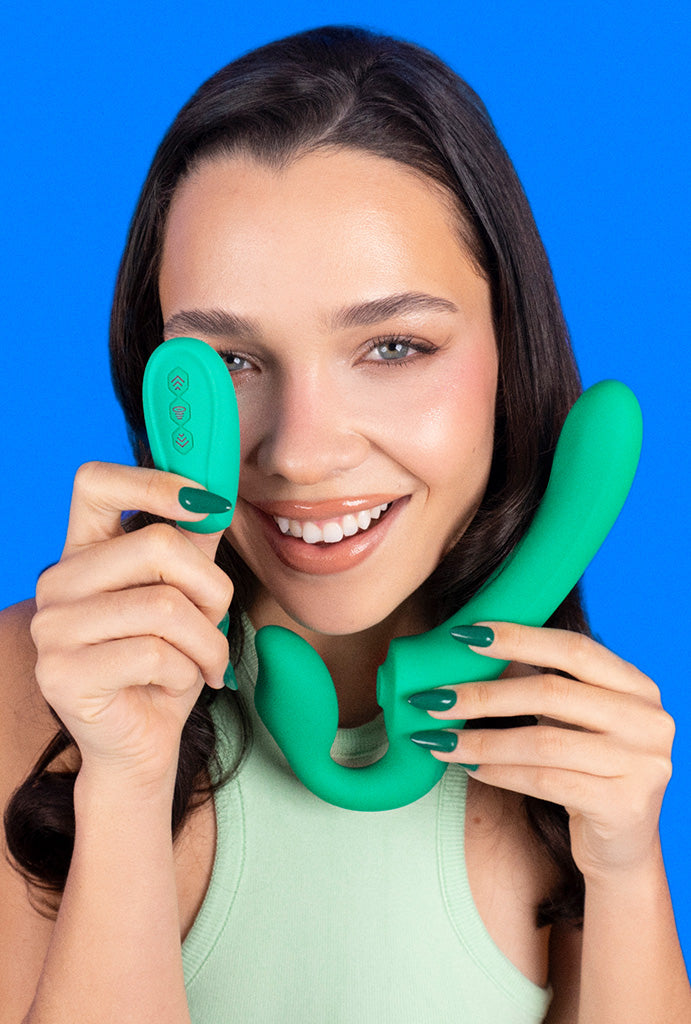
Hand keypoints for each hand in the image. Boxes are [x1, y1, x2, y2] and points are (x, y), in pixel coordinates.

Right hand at [30, 461, 233, 788]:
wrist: (140, 743)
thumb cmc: (164, 666)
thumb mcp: (187, 596)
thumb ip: (194, 543)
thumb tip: (215, 495)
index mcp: (82, 552)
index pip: (95, 482)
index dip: (153, 481)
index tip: (205, 504)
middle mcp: (57, 583)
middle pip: (156, 545)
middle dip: (212, 587)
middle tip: (220, 619)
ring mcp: (52, 629)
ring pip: (165, 606)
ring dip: (207, 640)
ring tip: (205, 661)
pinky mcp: (63, 675)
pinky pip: (155, 655)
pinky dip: (187, 672)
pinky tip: (177, 685)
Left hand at [412, 622, 674, 879]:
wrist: (622, 847)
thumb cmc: (587, 769)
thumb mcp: (572, 720)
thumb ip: (539, 681)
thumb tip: (473, 643)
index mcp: (638, 686)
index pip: (574, 649)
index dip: (518, 636)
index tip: (464, 634)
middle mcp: (649, 720)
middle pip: (552, 693)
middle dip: (483, 694)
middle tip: (433, 698)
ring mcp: (643, 764)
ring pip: (542, 742)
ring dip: (481, 739)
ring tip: (438, 739)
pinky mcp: (624, 805)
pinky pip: (545, 781)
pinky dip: (499, 772)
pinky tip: (468, 766)